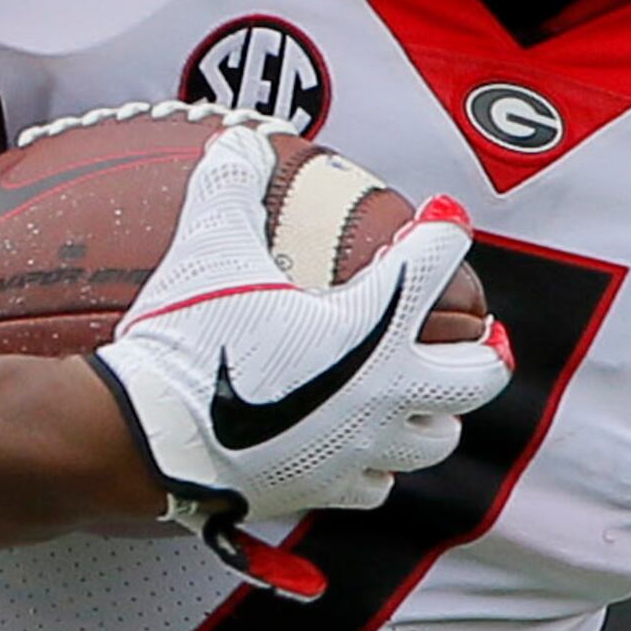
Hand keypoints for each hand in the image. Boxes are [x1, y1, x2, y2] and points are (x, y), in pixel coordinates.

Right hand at [97, 122, 507, 524]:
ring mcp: (358, 449)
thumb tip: (239, 140)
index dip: (444, 228)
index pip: (436, 260)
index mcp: (373, 323)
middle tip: (476, 332)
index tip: (439, 217)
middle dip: (483, 349)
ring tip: (420, 396)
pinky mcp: (323, 490)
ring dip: (436, 412)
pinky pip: (375, 487)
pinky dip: (377, 466)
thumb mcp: (206, 248)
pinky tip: (358, 448)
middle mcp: (383, 392)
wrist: (147, 437)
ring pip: (435, 438)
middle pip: (477, 375)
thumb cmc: (186, 342)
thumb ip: (230, 185)